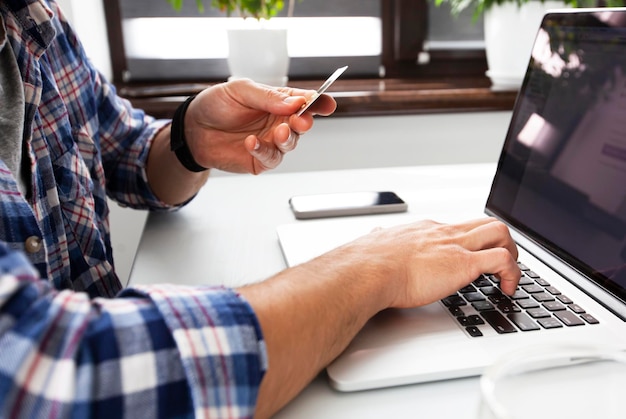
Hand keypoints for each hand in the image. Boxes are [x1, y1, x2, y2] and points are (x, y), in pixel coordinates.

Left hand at [183, 79, 336, 173]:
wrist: (193, 129)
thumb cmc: (216, 105)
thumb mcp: (241, 91)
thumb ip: (268, 97)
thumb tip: (295, 101)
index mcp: (279, 102)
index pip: (305, 101)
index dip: (319, 102)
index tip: (327, 104)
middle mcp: (279, 122)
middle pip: (303, 124)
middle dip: (304, 122)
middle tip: (299, 120)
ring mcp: (271, 142)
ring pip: (291, 143)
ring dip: (287, 138)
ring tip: (277, 132)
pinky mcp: (260, 160)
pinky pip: (271, 158)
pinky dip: (263, 151)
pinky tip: (251, 143)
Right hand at [331, 217, 520, 308]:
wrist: (369, 270)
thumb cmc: (369, 263)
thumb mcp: (377, 243)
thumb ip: (380, 239)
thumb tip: (375, 236)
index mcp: (426, 230)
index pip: (459, 228)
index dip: (472, 243)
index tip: (473, 257)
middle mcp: (444, 233)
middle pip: (486, 223)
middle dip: (501, 242)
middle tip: (502, 262)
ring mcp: (456, 246)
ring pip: (500, 232)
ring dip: (512, 253)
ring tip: (509, 276)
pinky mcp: (464, 264)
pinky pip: (503, 260)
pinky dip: (513, 274)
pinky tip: (507, 288)